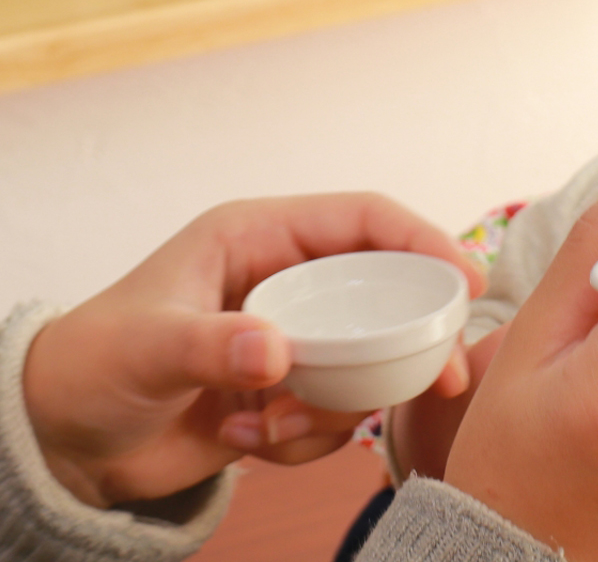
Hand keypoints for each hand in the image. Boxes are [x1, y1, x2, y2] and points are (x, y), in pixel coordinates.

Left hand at [22, 193, 485, 507]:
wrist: (65, 441)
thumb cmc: (91, 365)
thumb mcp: (147, 346)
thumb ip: (211, 345)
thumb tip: (277, 354)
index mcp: (259, 238)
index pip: (364, 221)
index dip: (424, 241)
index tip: (466, 280)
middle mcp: (287, 282)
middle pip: (388, 294)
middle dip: (416, 339)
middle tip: (443, 376)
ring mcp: (294, 338)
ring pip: (370, 363)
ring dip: (340, 406)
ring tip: (275, 426)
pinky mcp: (291, 390)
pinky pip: (337, 414)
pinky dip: (305, 439)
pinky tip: (249, 441)